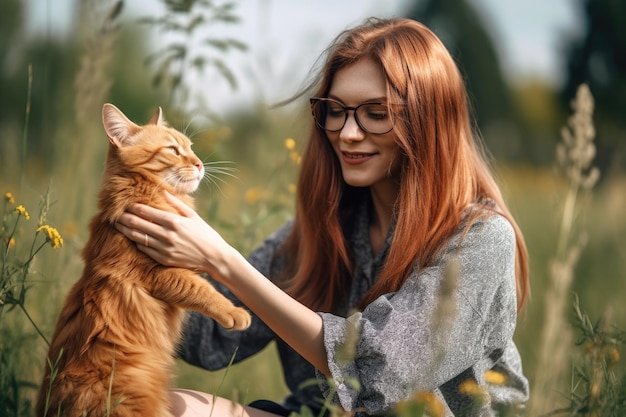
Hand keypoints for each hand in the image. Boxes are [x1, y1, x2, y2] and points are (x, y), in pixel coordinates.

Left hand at [115, 192, 230, 274]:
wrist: (215, 258)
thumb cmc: (205, 234)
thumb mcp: (193, 216)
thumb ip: (176, 203)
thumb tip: (162, 190)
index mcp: (174, 221)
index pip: (146, 211)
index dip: (132, 207)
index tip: (125, 203)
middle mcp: (167, 235)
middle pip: (137, 224)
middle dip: (123, 217)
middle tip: (114, 213)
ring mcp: (164, 249)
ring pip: (137, 237)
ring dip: (125, 230)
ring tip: (118, 224)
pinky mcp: (163, 259)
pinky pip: (144, 249)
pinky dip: (136, 242)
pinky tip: (131, 237)